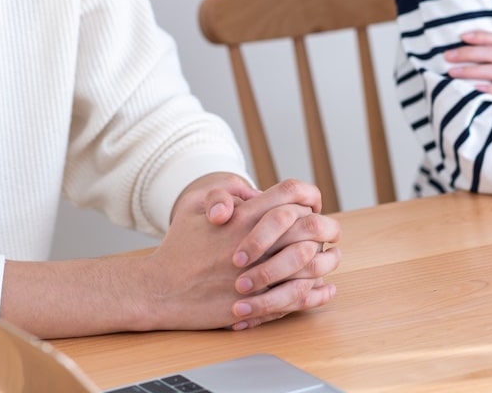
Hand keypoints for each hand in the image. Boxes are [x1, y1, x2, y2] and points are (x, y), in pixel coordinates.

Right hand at [142, 177, 339, 330]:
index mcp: (243, 217)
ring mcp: (257, 274)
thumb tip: (250, 189)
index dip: (308, 195)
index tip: (313, 204)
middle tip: (331, 230)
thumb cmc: (177, 248)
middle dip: (326, 226)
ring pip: (309, 262)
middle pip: (309, 226)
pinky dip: (317, 292)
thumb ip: (223, 191)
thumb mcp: (193, 206)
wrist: (159, 290)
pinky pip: (298, 296)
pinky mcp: (256, 302)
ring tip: (332, 257)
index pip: (290, 194)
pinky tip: (325, 288)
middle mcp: (254, 243)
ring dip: (326, 259)